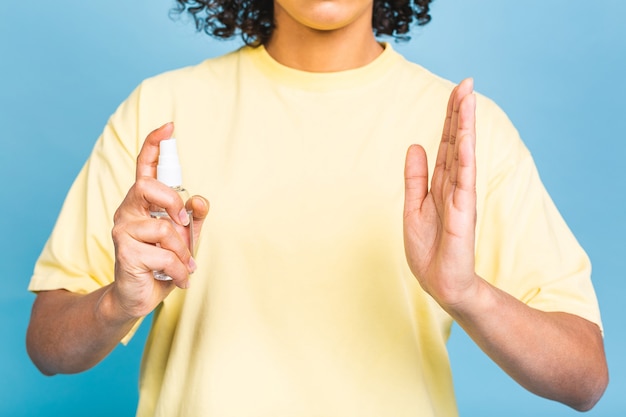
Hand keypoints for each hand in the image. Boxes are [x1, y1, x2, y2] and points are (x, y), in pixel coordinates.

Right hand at [110, 122, 209, 318]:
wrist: (139, 297)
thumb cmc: (162, 263)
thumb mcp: (185, 238)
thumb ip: (193, 217)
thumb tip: (199, 200)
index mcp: (143, 203)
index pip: (145, 166)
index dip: (155, 144)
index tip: (169, 127)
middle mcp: (128, 210)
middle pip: (147, 186)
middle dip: (173, 203)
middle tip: (184, 223)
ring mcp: (122, 230)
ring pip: (163, 227)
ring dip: (182, 250)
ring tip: (184, 265)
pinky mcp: (124, 252)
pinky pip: (164, 255)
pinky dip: (179, 270)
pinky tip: (179, 280)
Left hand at [403, 78, 477, 309]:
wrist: (440, 283)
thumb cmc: (429, 250)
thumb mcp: (413, 207)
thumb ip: (415, 177)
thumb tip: (415, 145)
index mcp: (441, 184)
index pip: (447, 144)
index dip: (450, 118)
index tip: (456, 90)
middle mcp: (454, 185)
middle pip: (457, 142)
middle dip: (460, 112)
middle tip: (466, 81)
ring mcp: (460, 197)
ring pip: (463, 154)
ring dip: (465, 125)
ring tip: (469, 97)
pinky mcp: (463, 212)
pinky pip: (464, 178)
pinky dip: (467, 155)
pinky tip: (468, 135)